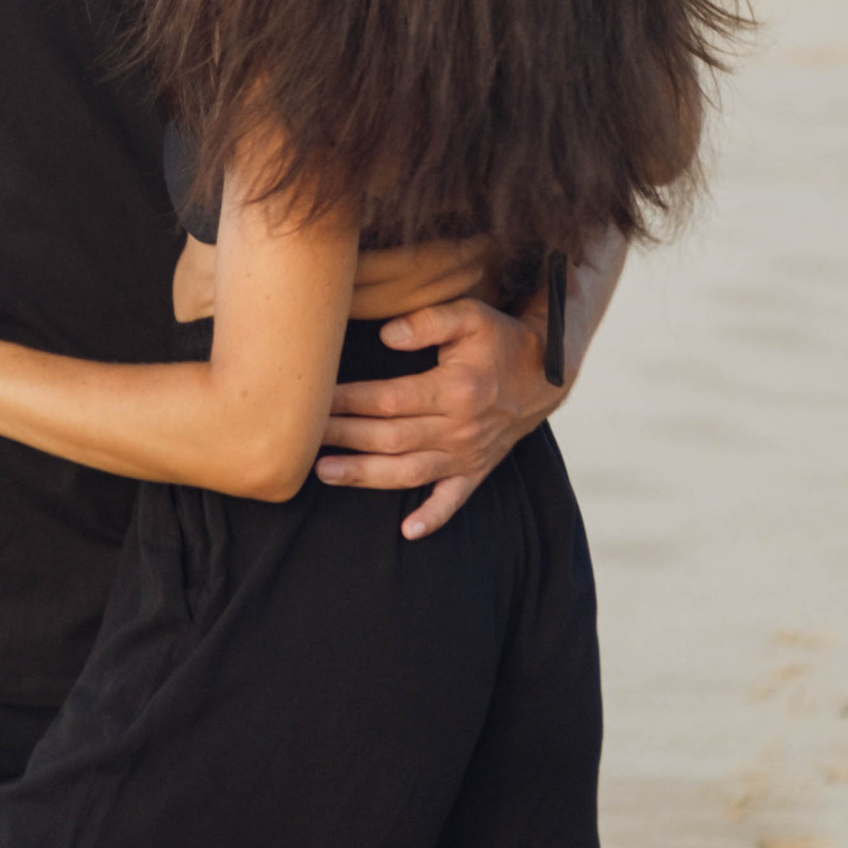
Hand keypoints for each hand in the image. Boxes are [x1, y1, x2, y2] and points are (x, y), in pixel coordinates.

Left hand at [316, 293, 563, 539]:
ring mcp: (469, 455)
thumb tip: (385, 336)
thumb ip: (427, 321)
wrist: (544, 373)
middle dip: (344, 437)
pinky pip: (453, 500)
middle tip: (303, 438)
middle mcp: (461, 428)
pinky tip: (407, 532)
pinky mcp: (477, 471)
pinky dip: (433, 518)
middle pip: (390, 438)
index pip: (390, 399)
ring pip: (409, 473)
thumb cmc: (499, 339)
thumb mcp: (470, 315)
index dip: (349, 400)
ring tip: (325, 473)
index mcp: (455, 389)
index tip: (316, 398)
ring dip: (365, 476)